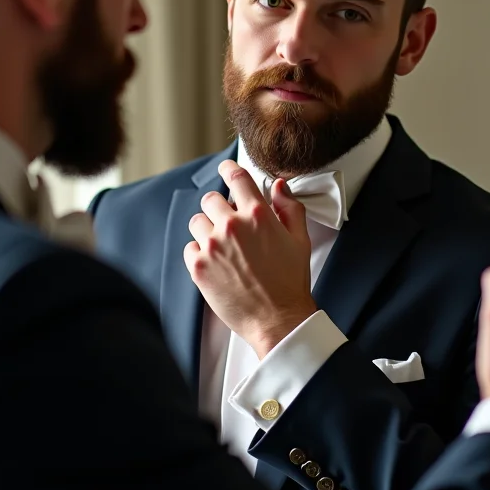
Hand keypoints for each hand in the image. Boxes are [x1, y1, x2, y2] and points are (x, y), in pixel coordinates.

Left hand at [183, 160, 316, 357]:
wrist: (278, 320)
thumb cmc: (291, 282)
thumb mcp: (300, 239)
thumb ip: (290, 207)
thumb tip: (279, 186)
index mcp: (258, 215)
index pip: (236, 178)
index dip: (228, 169)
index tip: (225, 169)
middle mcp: (232, 226)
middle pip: (210, 199)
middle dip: (218, 207)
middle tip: (227, 221)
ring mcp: (212, 247)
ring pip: (197, 222)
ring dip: (206, 229)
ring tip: (221, 246)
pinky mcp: (199, 268)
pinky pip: (189, 248)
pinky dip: (199, 253)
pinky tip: (215, 263)